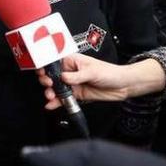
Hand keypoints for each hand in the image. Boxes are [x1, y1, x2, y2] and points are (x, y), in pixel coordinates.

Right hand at [37, 54, 165, 109]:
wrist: (123, 86)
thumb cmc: (110, 72)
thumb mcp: (92, 72)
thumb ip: (77, 76)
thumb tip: (63, 78)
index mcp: (72, 60)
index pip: (54, 62)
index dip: (46, 66)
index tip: (43, 72)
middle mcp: (70, 72)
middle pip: (51, 76)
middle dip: (46, 81)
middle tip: (49, 85)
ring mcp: (72, 84)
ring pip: (56, 88)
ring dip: (50, 93)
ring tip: (50, 96)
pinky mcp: (76, 94)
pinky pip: (63, 99)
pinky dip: (56, 102)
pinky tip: (51, 105)